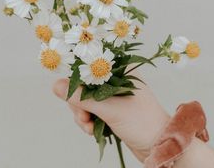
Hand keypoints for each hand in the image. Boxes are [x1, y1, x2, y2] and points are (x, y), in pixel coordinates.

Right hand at [53, 76, 169, 161]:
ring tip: (89, 126)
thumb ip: (82, 97)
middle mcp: (117, 81)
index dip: (78, 80)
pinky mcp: (112, 110)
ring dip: (82, 115)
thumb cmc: (141, 122)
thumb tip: (55, 85)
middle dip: (79, 104)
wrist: (158, 146)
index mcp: (122, 71)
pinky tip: (92, 130)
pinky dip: (88, 121)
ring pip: (86, 100)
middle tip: (84, 117)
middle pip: (85, 86)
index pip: (91, 67)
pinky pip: (92, 111)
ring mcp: (113, 96)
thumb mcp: (109, 108)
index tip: (72, 95)